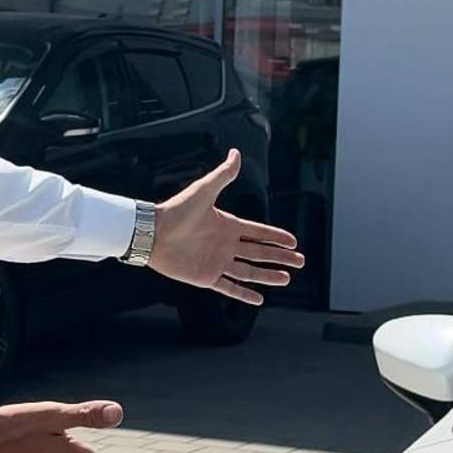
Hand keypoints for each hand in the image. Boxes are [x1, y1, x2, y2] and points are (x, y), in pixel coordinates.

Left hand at [150, 150, 303, 304]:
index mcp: (227, 224)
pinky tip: (259, 299)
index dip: (276, 237)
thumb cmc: (176, 210)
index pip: (258, 232)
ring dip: (268, 275)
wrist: (152, 233)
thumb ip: (223, 175)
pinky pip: (229, 288)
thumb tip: (236, 153)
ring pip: (249, 271)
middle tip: (300, 262)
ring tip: (286, 278)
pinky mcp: (206, 277)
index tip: (293, 242)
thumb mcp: (204, 190)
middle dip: (280, 257)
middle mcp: (225, 244)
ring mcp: (216, 262)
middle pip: (259, 252)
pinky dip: (244, 295)